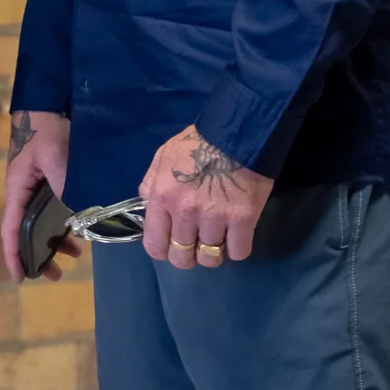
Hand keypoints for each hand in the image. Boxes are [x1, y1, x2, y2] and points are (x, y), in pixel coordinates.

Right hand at [1, 109, 76, 283]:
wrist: (46, 107)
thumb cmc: (44, 130)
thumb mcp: (53, 156)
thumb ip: (62, 182)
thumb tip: (74, 209)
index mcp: (17, 190)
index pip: (10, 230)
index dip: (14, 255)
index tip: (21, 277)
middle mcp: (22, 195)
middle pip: (25, 233)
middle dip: (38, 255)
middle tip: (55, 275)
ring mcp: (34, 190)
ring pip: (40, 225)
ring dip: (54, 241)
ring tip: (73, 256)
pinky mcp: (47, 184)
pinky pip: (51, 212)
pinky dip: (62, 224)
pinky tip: (78, 233)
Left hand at [140, 125, 273, 271]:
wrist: (238, 131)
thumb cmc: (198, 142)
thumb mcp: (164, 155)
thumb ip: (151, 181)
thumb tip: (147, 204)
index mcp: (163, 196)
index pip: (154, 245)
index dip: (163, 251)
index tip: (172, 246)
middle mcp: (185, 212)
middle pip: (182, 257)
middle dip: (189, 256)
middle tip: (197, 244)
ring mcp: (215, 217)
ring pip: (211, 258)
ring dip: (214, 252)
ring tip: (218, 238)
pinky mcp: (243, 219)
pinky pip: (239, 253)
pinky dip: (238, 248)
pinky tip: (237, 235)